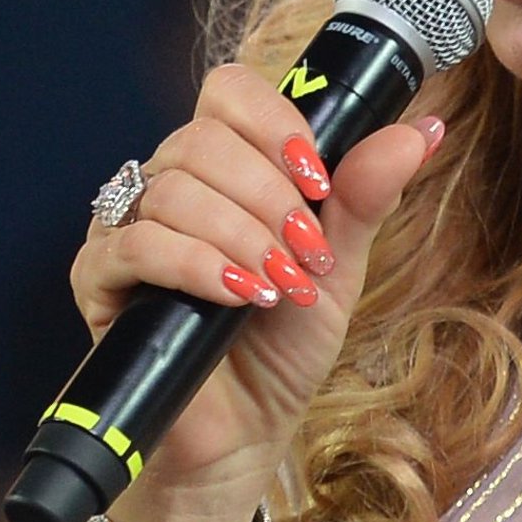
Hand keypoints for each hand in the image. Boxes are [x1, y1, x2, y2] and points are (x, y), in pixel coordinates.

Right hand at [68, 63, 442, 521]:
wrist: (247, 430)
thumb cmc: (286, 341)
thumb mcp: (339, 263)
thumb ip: (366, 195)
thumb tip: (421, 131)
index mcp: (225, 165)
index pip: (230, 91)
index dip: (275, 122)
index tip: (319, 178)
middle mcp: (170, 183)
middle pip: (202, 139)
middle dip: (270, 197)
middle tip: (308, 252)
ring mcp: (127, 228)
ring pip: (172, 190)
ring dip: (242, 236)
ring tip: (281, 284)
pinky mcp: (99, 280)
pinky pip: (135, 244)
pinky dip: (196, 265)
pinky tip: (238, 295)